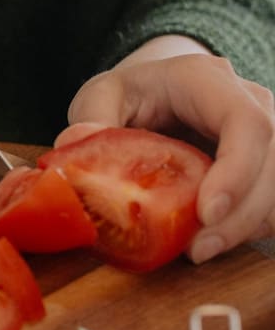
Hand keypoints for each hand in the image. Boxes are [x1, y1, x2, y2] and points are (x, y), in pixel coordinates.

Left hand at [55, 36, 274, 262]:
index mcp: (206, 80)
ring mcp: (267, 133)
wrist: (155, 91)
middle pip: (273, 160)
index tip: (206, 212)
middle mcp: (250, 100)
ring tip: (200, 249)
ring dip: (247, 224)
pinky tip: (213, 239)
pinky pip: (273, 199)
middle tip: (198, 249)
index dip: (236, 171)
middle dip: (242, 212)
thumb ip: (90, 117)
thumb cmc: (129, 94)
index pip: (245, 123)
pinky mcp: (266, 162)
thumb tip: (75, 141)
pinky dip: (249, 225)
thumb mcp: (100, 97)